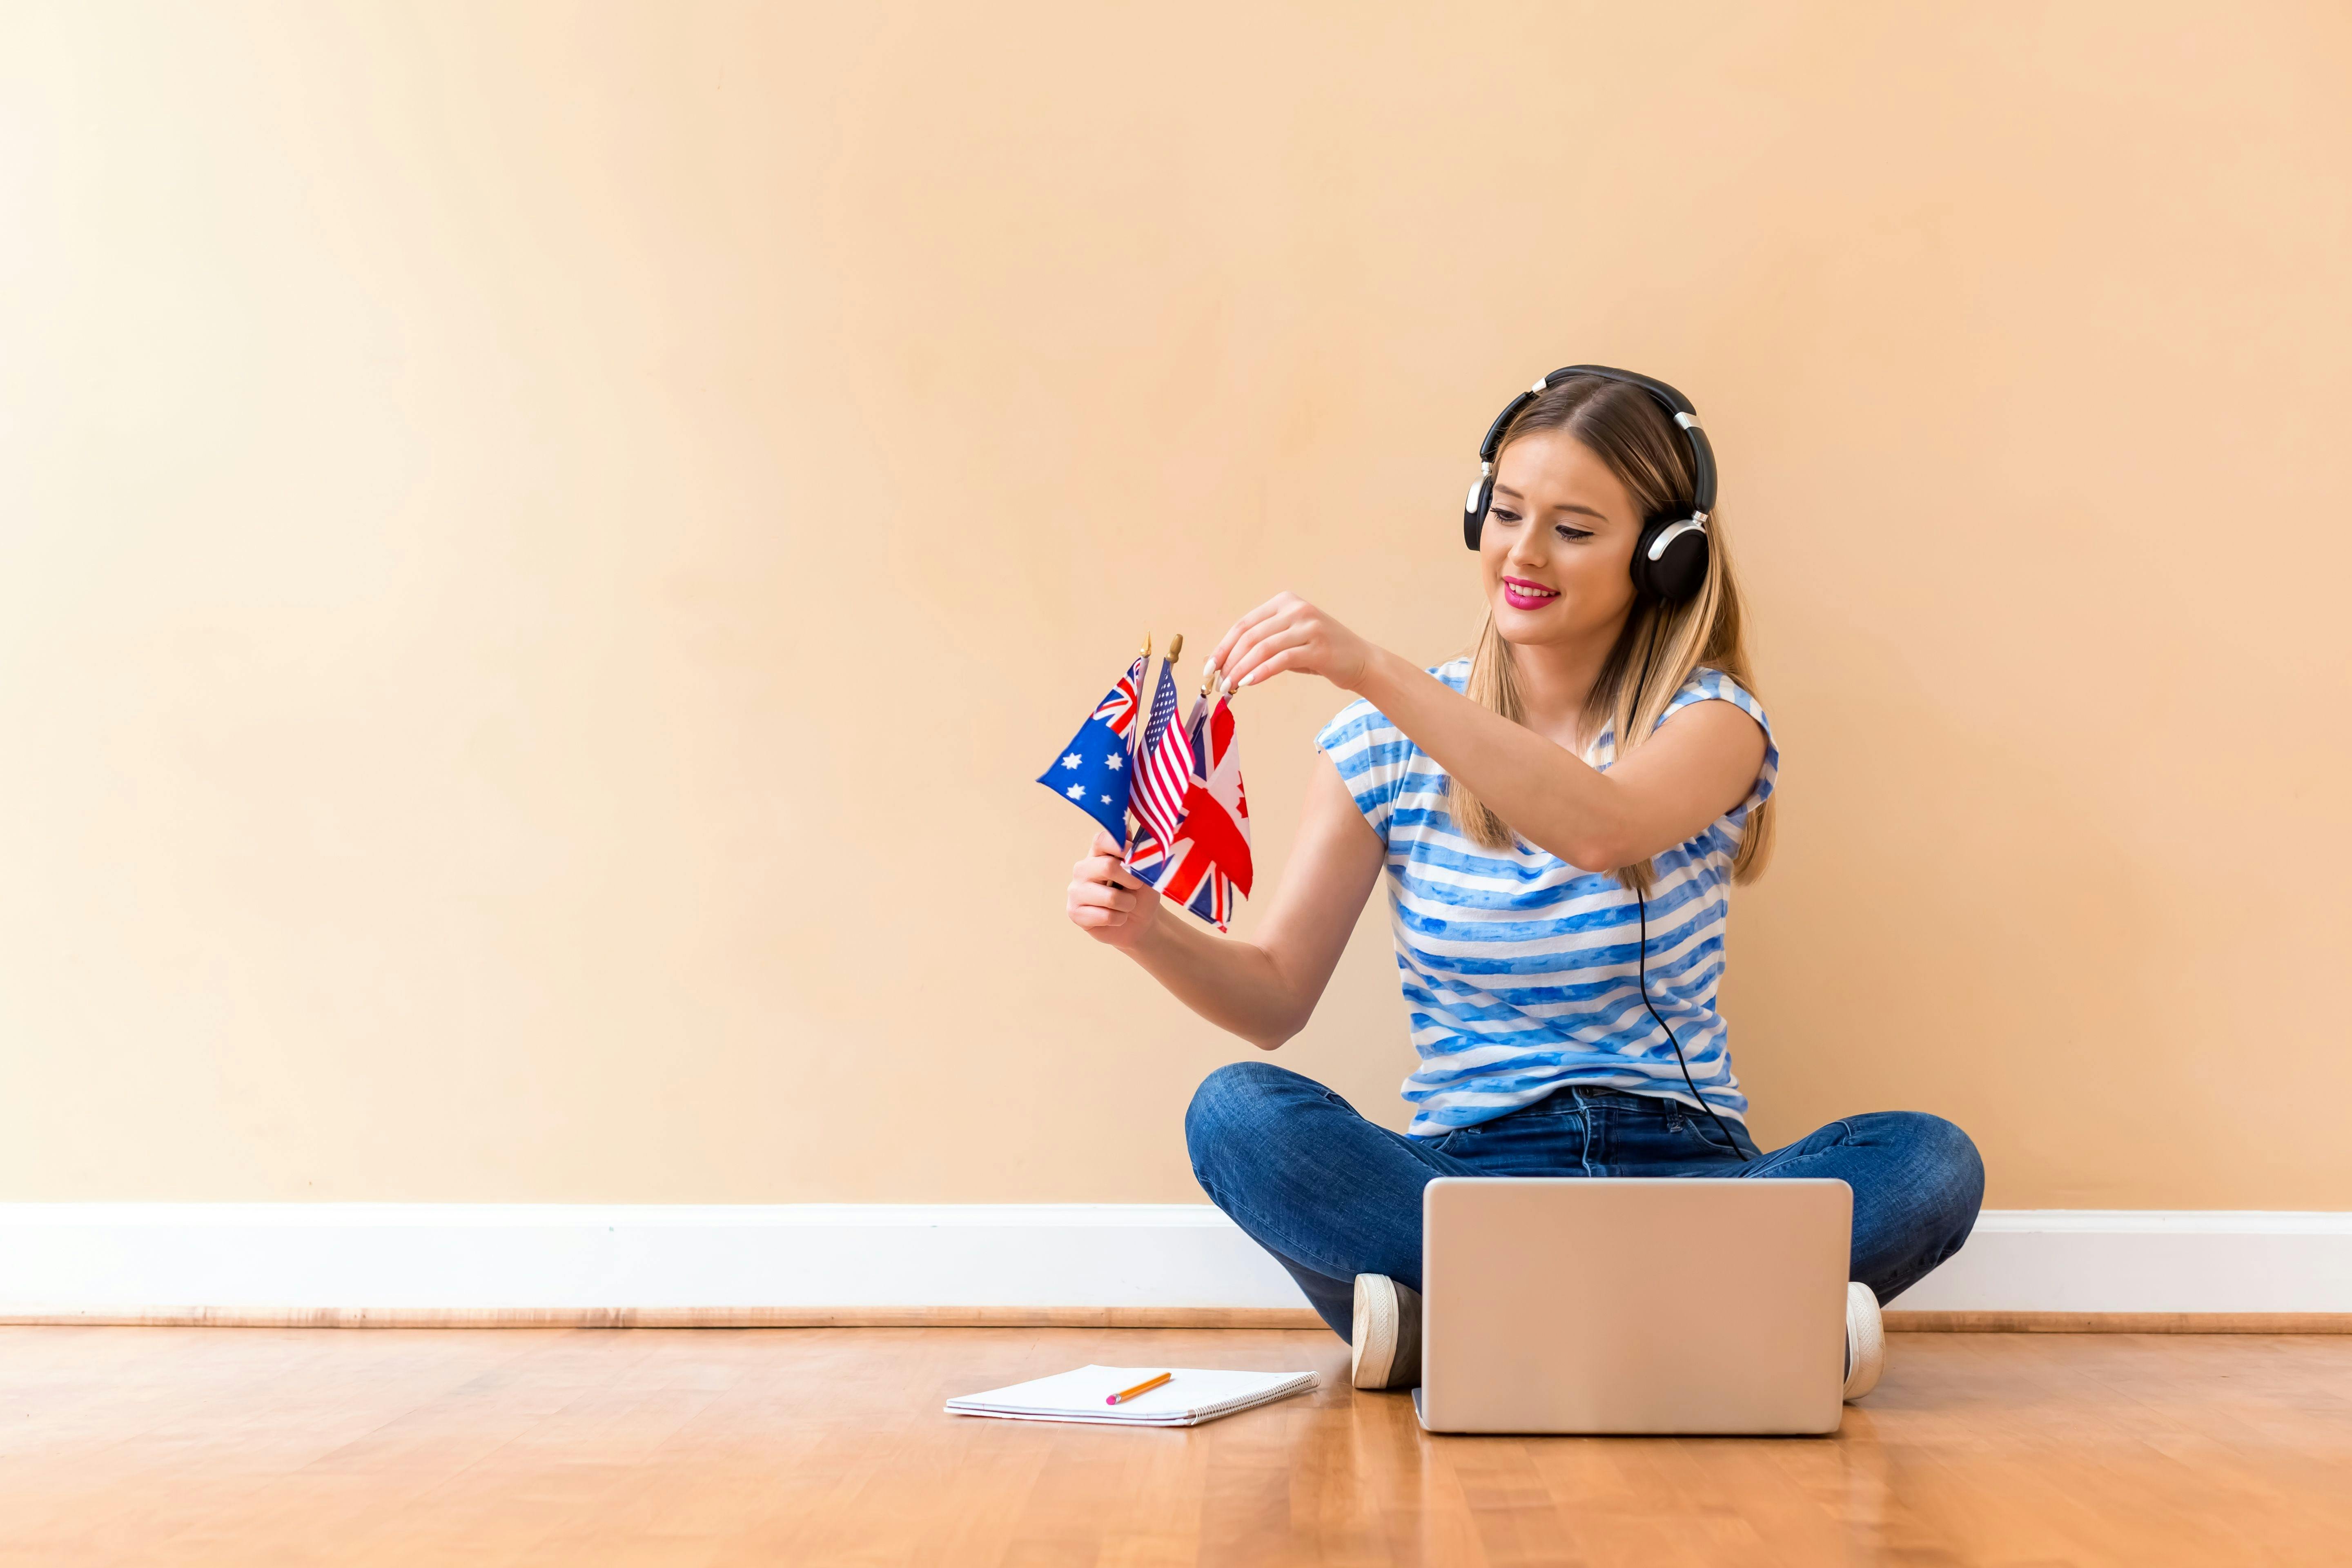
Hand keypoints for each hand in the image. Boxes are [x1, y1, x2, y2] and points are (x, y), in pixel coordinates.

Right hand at [1066, 828, 1160, 951]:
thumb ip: (1137, 851)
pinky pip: (1105, 916)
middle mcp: (1083, 869)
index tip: (1134, 856)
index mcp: (1098, 853)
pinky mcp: (1074, 912)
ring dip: (1128, 904)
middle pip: (1108, 867)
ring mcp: (1076, 891)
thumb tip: (1128, 830)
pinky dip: (1119, 919)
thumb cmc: (1141, 894)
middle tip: (1137, 886)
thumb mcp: (1146, 871)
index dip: (1121, 846)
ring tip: (1127, 905)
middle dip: (1132, 879)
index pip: (1102, 840)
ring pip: (1110, 897)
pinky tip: (1117, 917)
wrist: (1141, 923)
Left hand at [1208, 591, 1375, 693]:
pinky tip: (1249, 684)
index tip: (1209, 667)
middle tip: (1219, 683)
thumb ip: (1261, 645)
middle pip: (1250, 635)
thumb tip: (1223, 662)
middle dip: (1229, 661)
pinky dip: (1261, 672)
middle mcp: (1297, 609)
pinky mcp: (1319, 646)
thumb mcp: (1288, 642)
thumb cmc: (1320, 654)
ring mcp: (1309, 626)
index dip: (1223, 647)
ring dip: (1241, 669)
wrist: (1362, 661)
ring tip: (1230, 687)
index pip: (1244, 624)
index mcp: (1285, 602)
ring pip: (1263, 647)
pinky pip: (1281, 659)